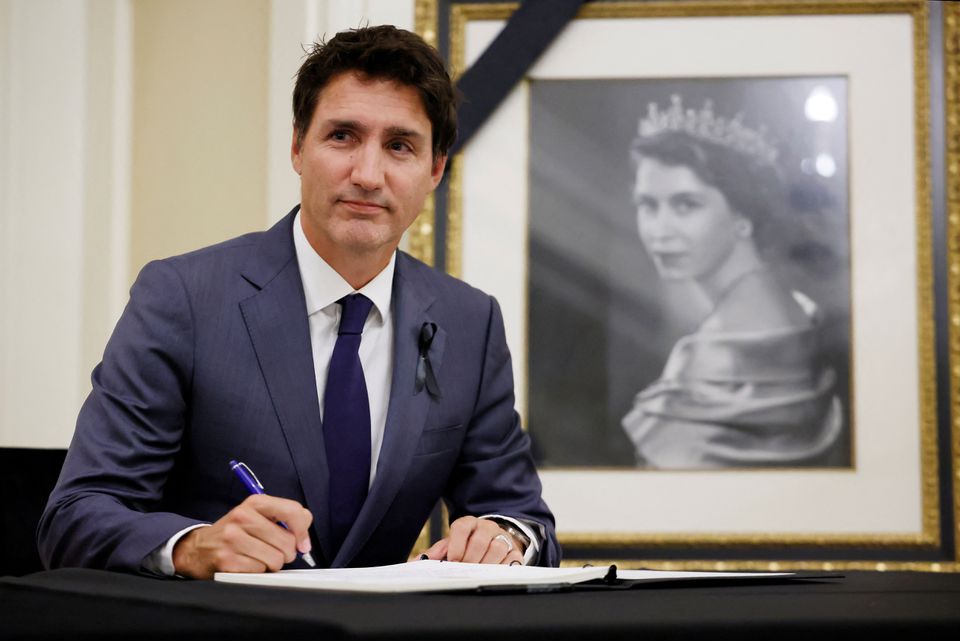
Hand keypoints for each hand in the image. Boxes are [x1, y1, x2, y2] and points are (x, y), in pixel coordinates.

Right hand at [172, 494, 312, 578]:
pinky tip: (247, 564)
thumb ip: (286, 518)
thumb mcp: (258, 515)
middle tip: (275, 552)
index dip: (303, 531)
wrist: (198, 548)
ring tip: (259, 557)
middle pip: (287, 542)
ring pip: (275, 559)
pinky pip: (260, 571)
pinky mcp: (226, 560)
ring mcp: (232, 538)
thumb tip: (304, 537)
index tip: (303, 544)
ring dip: (272, 564)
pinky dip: (258, 572)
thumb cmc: (236, 532)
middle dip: (286, 553)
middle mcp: (242, 517)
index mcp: (255, 502)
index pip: (292, 511)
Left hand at [424, 516, 523, 564]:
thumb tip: (417, 562)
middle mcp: (486, 527)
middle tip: (464, 572)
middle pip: (479, 540)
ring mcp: (502, 537)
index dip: (456, 545)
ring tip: (478, 575)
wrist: (492, 542)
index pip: (461, 527)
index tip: (452, 561)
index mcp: (469, 523)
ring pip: (497, 547)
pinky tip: (493, 574)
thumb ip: (436, 553)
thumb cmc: (467, 546)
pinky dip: (503, 567)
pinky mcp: (514, 550)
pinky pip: (512, 557)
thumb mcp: (451, 546)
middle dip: (470, 559)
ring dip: (486, 564)